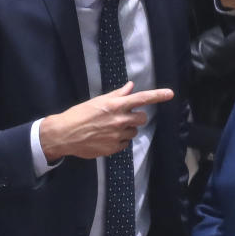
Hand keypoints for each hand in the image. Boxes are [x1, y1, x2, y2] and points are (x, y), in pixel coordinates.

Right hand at [39, 81, 172, 161]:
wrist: (64, 134)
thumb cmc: (79, 115)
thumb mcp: (97, 101)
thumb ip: (117, 95)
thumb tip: (131, 86)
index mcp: (115, 105)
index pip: (141, 98)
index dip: (157, 95)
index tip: (170, 93)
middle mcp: (119, 119)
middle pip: (142, 118)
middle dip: (136, 117)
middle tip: (122, 117)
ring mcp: (118, 135)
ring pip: (134, 131)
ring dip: (127, 129)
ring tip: (110, 128)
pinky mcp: (114, 148)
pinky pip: (125, 143)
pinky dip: (119, 140)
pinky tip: (106, 138)